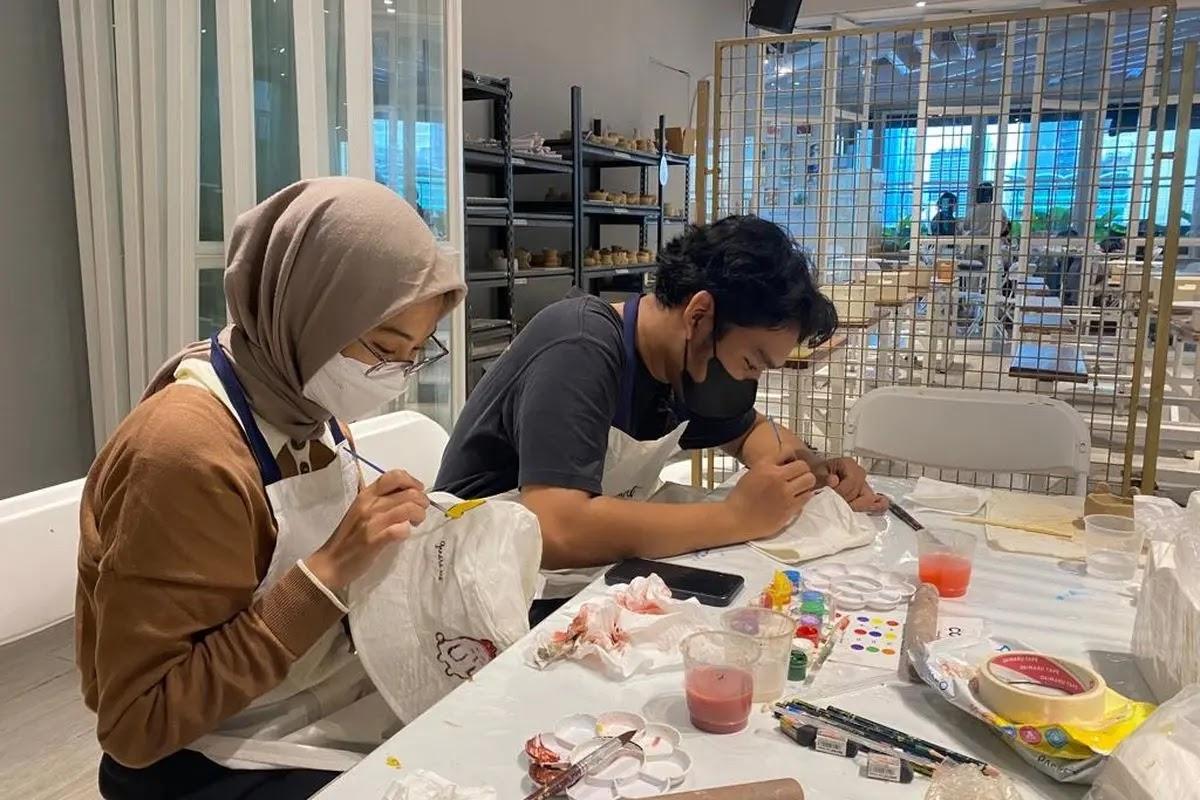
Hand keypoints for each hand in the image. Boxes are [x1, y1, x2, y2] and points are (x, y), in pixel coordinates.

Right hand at [304, 469, 429, 589]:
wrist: (330, 562)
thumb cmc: (349, 537)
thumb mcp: (361, 510)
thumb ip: (380, 501)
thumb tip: (407, 494)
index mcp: (366, 495)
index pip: (394, 476)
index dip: (412, 481)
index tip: (418, 491)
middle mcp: (369, 504)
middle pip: (409, 493)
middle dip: (422, 501)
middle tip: (420, 511)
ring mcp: (371, 522)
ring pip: (409, 508)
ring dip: (419, 515)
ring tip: (416, 522)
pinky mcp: (374, 540)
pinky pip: (400, 529)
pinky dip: (407, 531)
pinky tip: (403, 535)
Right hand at [726, 453, 817, 537]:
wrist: (736, 519)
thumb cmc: (741, 497)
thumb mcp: (752, 473)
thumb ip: (770, 466)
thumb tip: (787, 464)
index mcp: (765, 466)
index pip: (789, 451)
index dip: (791, 458)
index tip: (790, 464)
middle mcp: (776, 477)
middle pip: (803, 466)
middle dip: (802, 470)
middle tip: (798, 477)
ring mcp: (784, 493)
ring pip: (809, 481)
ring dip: (805, 483)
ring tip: (798, 488)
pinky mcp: (789, 508)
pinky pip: (807, 497)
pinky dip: (804, 496)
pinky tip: (796, 498)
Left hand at [822, 457, 887, 512]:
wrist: (817, 476)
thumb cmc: (817, 474)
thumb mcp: (815, 473)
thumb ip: (822, 477)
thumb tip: (834, 481)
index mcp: (848, 464)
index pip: (851, 481)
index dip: (842, 492)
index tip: (830, 499)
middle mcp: (859, 473)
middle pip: (861, 491)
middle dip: (849, 501)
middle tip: (836, 506)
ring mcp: (864, 483)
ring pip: (869, 498)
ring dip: (857, 506)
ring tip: (844, 509)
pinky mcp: (865, 494)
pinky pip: (877, 502)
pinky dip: (874, 507)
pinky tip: (870, 512)